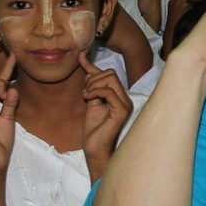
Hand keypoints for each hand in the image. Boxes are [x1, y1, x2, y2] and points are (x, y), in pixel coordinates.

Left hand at [80, 54, 133, 173]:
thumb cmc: (93, 128)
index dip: (92, 66)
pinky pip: (109, 91)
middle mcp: (125, 98)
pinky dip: (96, 92)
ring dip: (93, 85)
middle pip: (110, 73)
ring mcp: (125, 104)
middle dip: (93, 79)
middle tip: (85, 93)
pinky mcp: (122, 111)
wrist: (95, 148)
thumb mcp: (89, 99)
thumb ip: (89, 82)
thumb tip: (83, 59)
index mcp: (119, 96)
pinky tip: (88, 99)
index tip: (79, 57)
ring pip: (110, 79)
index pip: (108, 73)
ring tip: (86, 97)